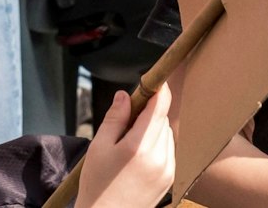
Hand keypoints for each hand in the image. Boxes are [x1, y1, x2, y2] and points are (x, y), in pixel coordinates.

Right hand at [78, 85, 174, 207]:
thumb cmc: (97, 185)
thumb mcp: (98, 147)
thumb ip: (115, 118)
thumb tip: (124, 95)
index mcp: (138, 147)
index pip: (159, 108)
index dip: (159, 91)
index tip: (155, 83)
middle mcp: (158, 157)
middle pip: (162, 120)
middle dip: (148, 116)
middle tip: (127, 125)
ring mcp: (167, 169)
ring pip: (166, 135)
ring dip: (153, 132)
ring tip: (130, 147)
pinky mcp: (169, 179)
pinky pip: (168, 151)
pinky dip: (158, 147)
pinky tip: (139, 159)